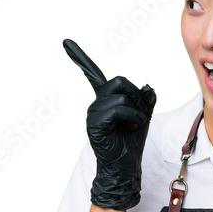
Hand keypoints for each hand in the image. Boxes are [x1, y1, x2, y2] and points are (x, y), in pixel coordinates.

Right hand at [63, 39, 156, 209]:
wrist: (124, 169)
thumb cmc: (132, 144)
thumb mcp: (144, 117)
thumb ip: (146, 99)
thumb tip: (147, 86)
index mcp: (104, 100)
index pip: (92, 74)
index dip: (79, 58)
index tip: (65, 42)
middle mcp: (95, 104)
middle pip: (119, 80)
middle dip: (135, 95)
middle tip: (138, 115)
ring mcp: (93, 113)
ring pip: (122, 96)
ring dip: (137, 112)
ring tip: (134, 126)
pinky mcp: (95, 124)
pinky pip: (119, 109)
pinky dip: (133, 118)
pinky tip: (132, 129)